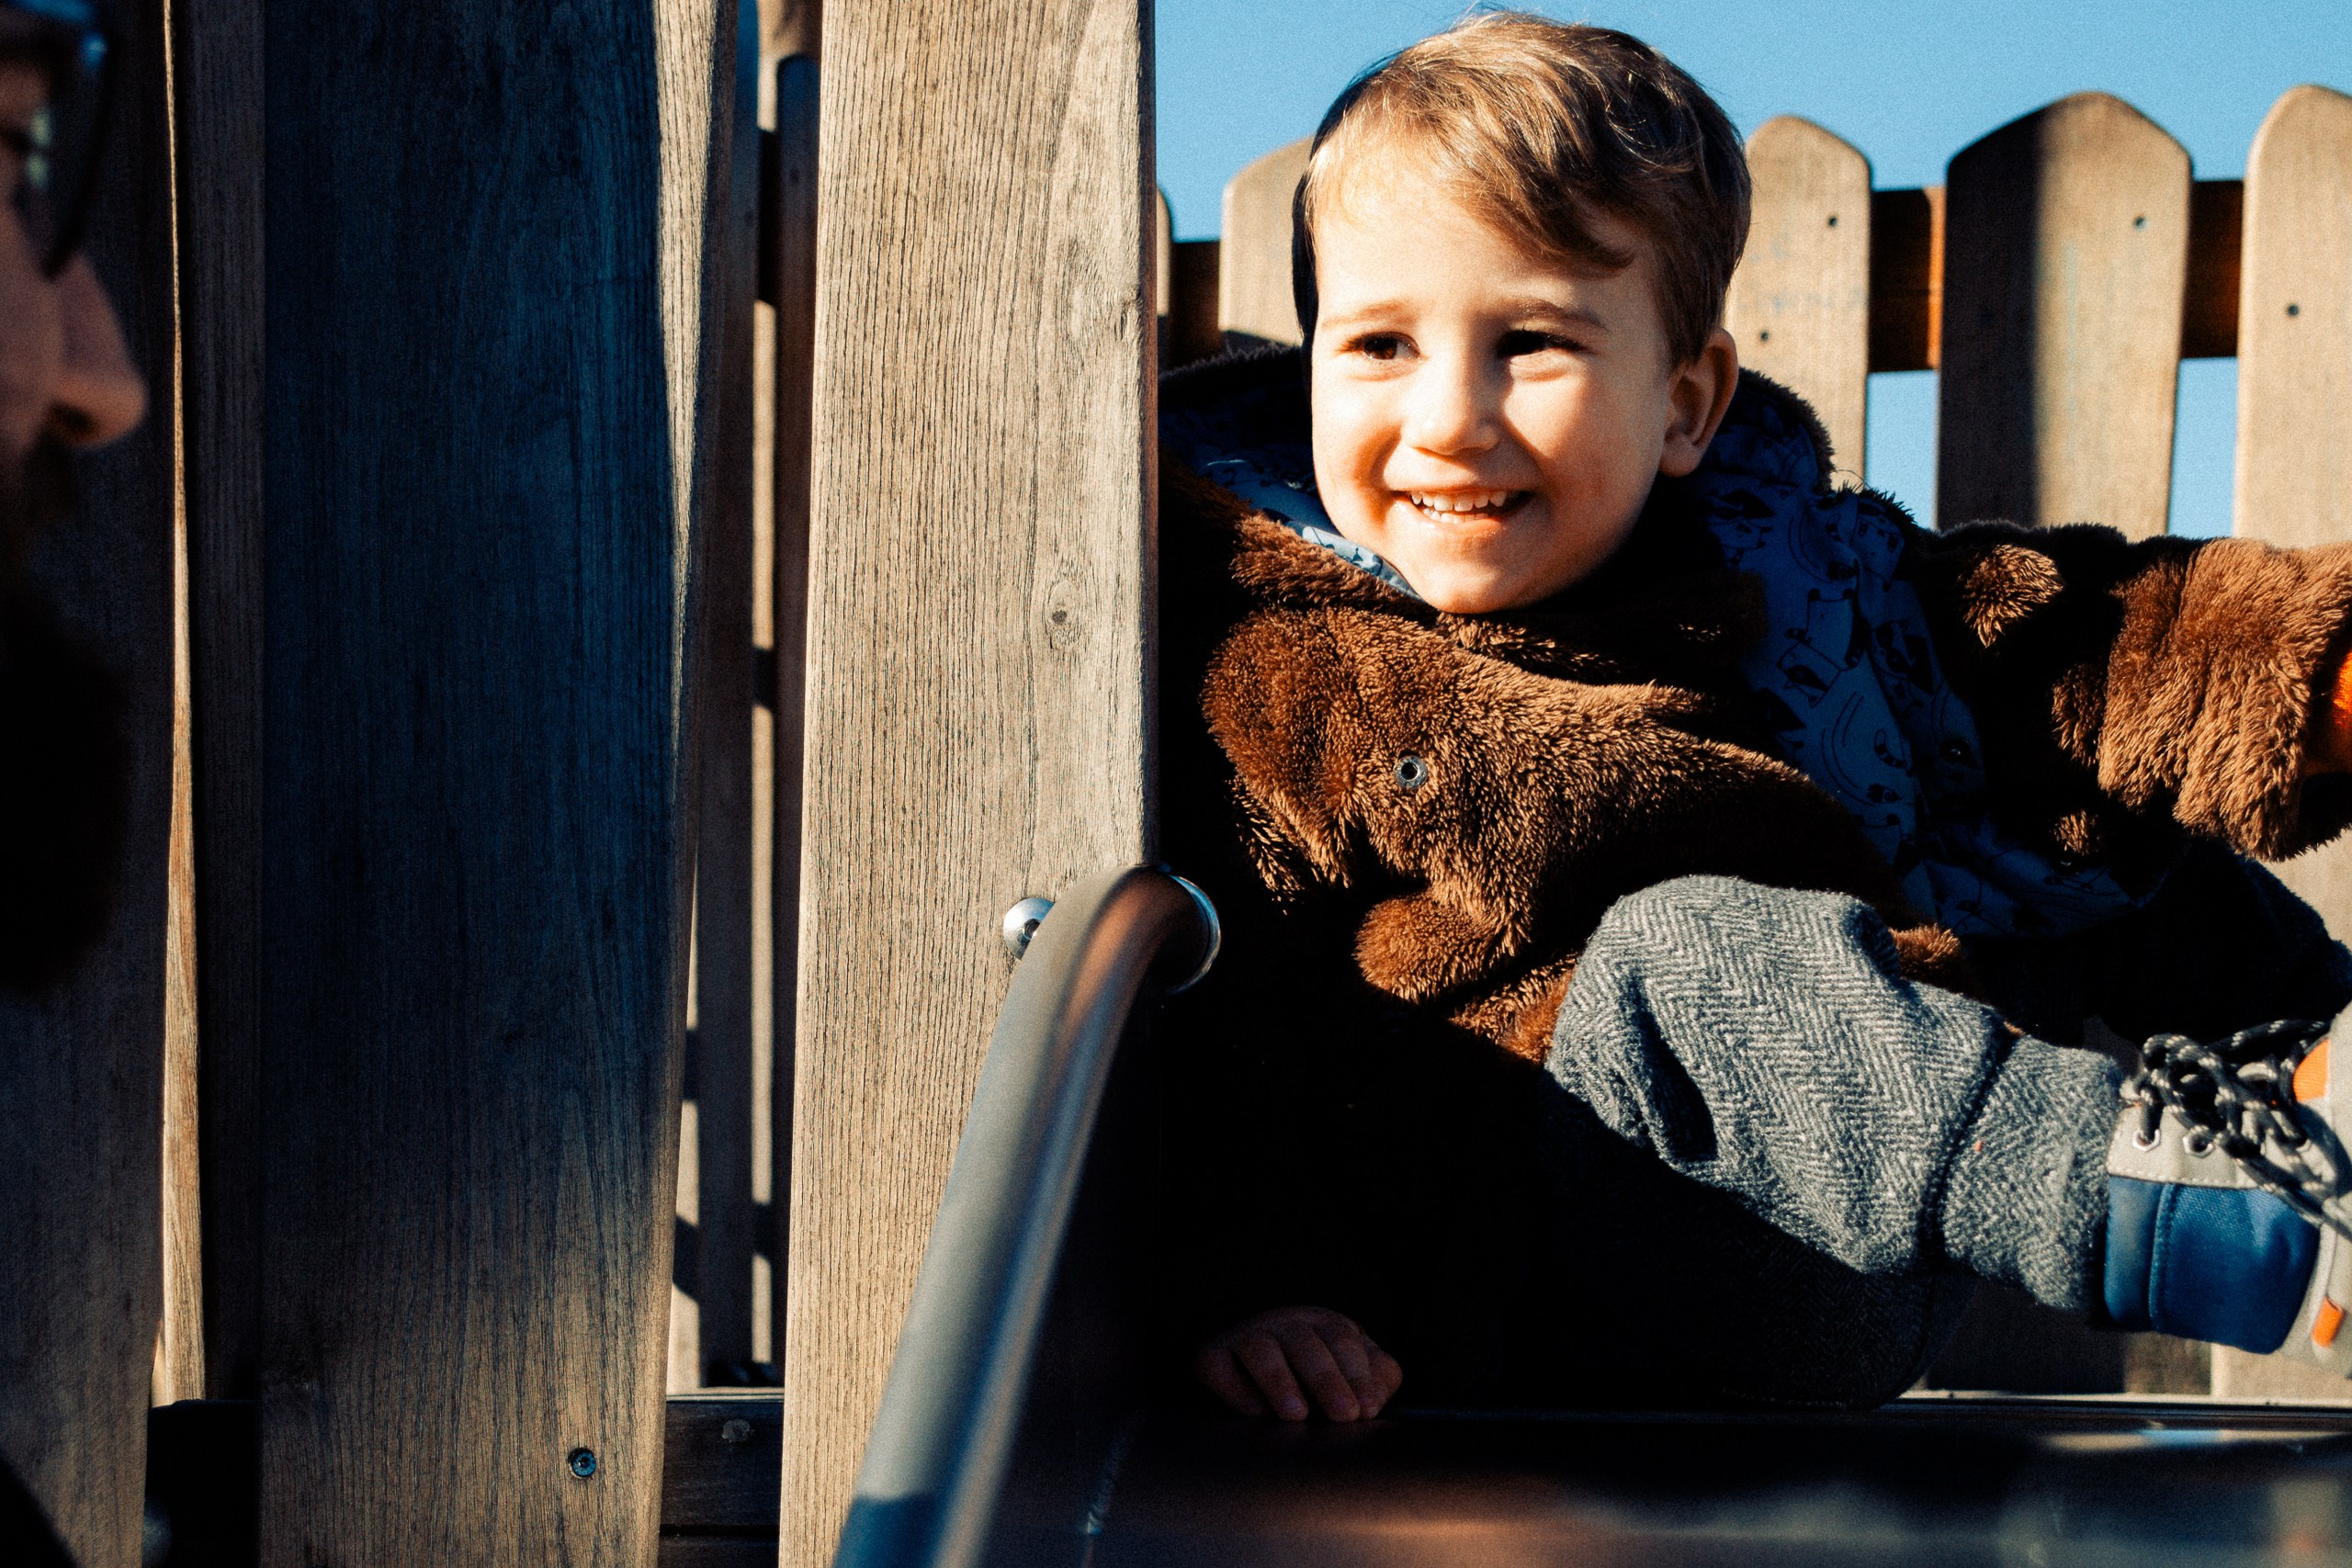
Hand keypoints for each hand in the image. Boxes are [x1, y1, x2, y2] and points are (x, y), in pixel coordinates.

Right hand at [1194, 1305, 1402, 1421]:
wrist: (1248, 1356)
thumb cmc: (1315, 1371)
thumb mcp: (1351, 1368)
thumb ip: (1376, 1378)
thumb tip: (1378, 1398)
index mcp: (1322, 1325)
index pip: (1343, 1344)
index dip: (1357, 1376)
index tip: (1367, 1409)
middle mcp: (1284, 1325)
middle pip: (1306, 1346)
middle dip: (1327, 1381)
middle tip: (1343, 1415)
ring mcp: (1247, 1337)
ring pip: (1262, 1350)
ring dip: (1280, 1381)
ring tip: (1297, 1416)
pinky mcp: (1213, 1356)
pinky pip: (1218, 1365)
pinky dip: (1235, 1387)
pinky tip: (1253, 1411)